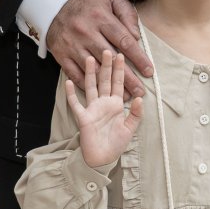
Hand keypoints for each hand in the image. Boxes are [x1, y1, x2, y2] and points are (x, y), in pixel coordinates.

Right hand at [47, 0, 151, 95]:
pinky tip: (100, 93)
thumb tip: (136, 35)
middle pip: (110, 59)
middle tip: (140, 91)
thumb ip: (127, 12)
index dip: (138, 58)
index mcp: (100, 17)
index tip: (149, 71)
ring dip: (110, 86)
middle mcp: (85, 31)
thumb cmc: (90, 2)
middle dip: (128, 77)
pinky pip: (75, 73)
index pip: (124, 40)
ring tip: (125, 96)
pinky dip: (88, 85)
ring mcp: (72, 44)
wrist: (56, 3)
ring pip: (94, 69)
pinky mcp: (61, 54)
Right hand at [64, 53, 143, 169]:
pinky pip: (76, 103)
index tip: (120, 55)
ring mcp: (92, 108)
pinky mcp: (83, 117)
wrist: (102, 158)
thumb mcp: (130, 129)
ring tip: (89, 59)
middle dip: (106, 66)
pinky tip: (68, 81)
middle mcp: (103, 103)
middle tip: (106, 50)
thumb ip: (136, 114)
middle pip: (104, 81)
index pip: (119, 83)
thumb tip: (141, 98)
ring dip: (90, 73)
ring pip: (90, 87)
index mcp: (116, 104)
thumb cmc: (116, 144)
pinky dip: (71, 93)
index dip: (120, 70)